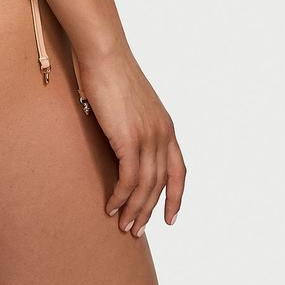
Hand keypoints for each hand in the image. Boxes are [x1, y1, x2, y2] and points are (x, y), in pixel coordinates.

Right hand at [76, 44, 185, 237]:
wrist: (104, 54)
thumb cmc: (110, 72)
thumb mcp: (131, 103)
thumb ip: (134, 124)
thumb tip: (121, 141)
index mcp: (166, 126)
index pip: (179, 170)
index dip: (176, 197)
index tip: (170, 218)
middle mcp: (163, 134)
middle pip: (161, 184)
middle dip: (149, 211)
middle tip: (136, 230)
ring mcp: (148, 137)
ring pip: (146, 186)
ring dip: (134, 210)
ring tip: (123, 225)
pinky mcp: (129, 139)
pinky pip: (129, 179)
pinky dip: (121, 196)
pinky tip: (111, 206)